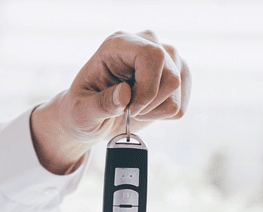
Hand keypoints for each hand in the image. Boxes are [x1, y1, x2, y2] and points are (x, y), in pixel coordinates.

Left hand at [30, 30, 190, 173]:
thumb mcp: (81, 112)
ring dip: (155, 109)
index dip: (147, 87)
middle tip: (126, 111)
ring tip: (134, 108)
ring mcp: (166, 56)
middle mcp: (146, 43)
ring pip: (178, 89)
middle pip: (170, 77)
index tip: (130, 108)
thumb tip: (125, 94)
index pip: (152, 55)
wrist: (93, 117)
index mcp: (118, 44)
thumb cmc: (82, 110)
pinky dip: (163, 114)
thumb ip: (101, 104)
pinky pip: (181, 103)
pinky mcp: (178, 73)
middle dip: (149, 104)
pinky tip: (145, 109)